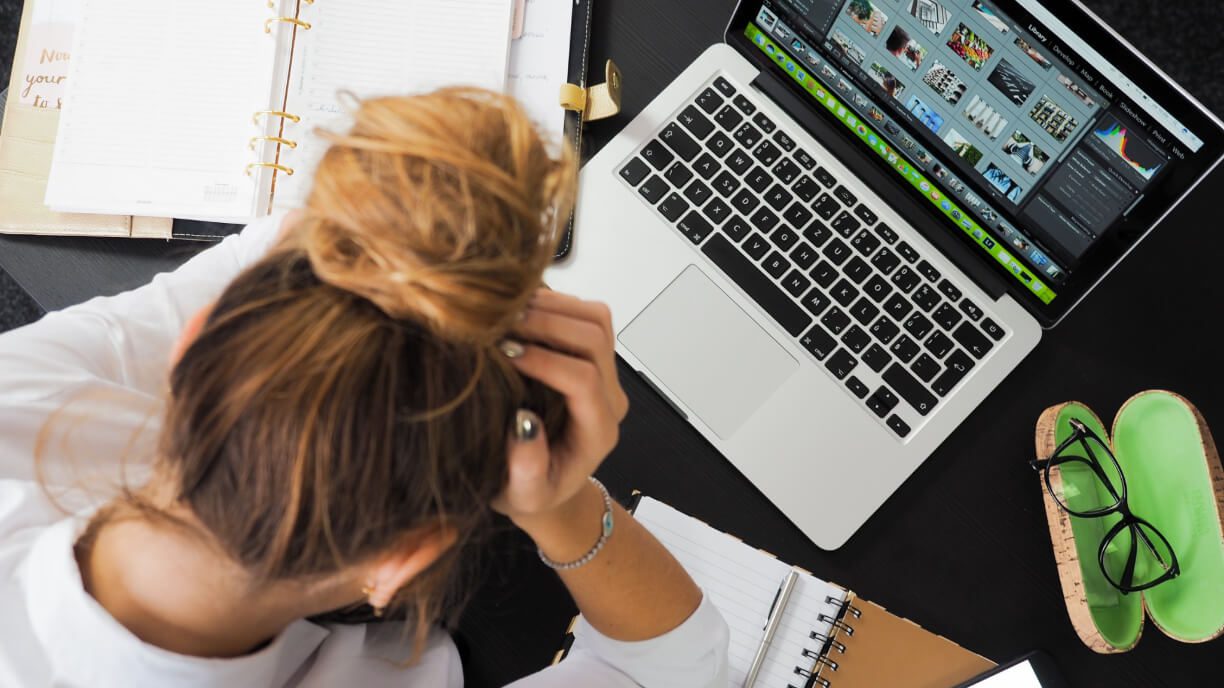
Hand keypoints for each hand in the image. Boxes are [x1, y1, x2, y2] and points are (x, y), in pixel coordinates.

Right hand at [491, 290, 628, 525]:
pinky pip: (584, 314)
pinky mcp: (591, 355)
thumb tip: (523, 423)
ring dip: (552, 307)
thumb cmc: (531, 491)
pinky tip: (517, 311)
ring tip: (507, 313)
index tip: (505, 354)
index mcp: (598, 431)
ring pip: (595, 318)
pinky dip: (553, 302)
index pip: (583, 380)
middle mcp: (609, 397)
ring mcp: (604, 372)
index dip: (545, 361)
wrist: (545, 483)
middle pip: (595, 338)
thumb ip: (527, 469)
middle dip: (547, 323)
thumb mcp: (523, 495)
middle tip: (501, 324)